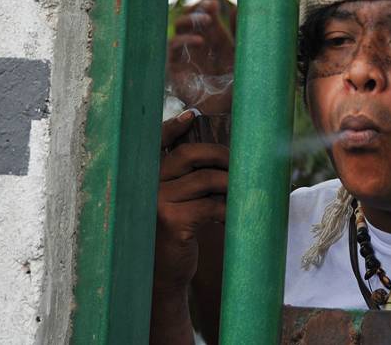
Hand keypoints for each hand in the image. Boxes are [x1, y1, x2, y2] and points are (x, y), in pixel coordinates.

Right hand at [154, 110, 229, 289]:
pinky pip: (211, 205)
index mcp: (147, 177)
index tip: (190, 117)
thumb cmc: (176, 232)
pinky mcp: (172, 221)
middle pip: (189, 155)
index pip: (155, 143)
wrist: (164, 274)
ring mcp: (157, 203)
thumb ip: (186, 178)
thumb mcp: (175, 202)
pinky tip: (234, 215)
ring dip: (231, 185)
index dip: (171, 127)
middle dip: (220, 155)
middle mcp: (146, 186)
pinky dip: (229, 208)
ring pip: (206, 180)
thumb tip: (223, 155)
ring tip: (244, 193)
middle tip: (240, 165)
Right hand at [167, 0, 235, 113]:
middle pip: (192, 14)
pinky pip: (172, 47)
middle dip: (200, 4)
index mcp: (216, 38)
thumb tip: (237, 5)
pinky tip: (200, 41)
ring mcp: (186, 55)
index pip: (208, 11)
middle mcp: (199, 44)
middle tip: (213, 4)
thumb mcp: (243, 57)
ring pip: (179, 26)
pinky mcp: (175, 68)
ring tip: (208, 19)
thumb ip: (241, 33)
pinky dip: (184, 40)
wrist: (227, 115)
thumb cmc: (237, 89)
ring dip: (191, 18)